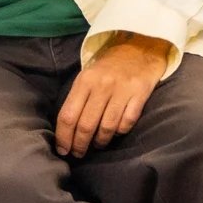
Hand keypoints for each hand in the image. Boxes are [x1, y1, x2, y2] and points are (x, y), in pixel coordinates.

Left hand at [54, 34, 169, 156]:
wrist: (139, 49)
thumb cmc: (107, 69)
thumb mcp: (87, 77)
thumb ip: (76, 100)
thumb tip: (66, 132)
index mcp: (84, 81)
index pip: (68, 115)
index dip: (63, 137)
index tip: (62, 150)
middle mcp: (102, 85)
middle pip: (86, 125)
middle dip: (79, 145)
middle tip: (79, 153)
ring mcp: (122, 90)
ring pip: (106, 128)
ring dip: (100, 142)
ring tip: (97, 144)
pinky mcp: (140, 94)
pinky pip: (126, 123)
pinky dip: (119, 132)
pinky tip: (115, 132)